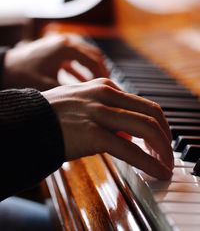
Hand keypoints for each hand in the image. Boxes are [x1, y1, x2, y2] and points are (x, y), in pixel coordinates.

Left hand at [2, 34, 108, 90]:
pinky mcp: (56, 49)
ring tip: (99, 85)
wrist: (4, 66)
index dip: (103, 76)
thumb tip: (90, 100)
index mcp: (66, 48)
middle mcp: (66, 42)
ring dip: (93, 69)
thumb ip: (70, 91)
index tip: (110, 89)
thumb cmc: (22, 74)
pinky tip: (83, 81)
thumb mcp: (47, 85)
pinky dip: (81, 68)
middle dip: (102, 72)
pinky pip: (75, 57)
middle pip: (93, 55)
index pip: (94, 61)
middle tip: (109, 87)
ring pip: (86, 55)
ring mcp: (61, 44)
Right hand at [42, 78, 172, 179]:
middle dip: (165, 136)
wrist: (28, 120)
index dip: (159, 124)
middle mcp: (106, 95)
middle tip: (167, 153)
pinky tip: (155, 171)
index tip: (161, 140)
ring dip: (162, 149)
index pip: (145, 104)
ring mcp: (100, 113)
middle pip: (151, 114)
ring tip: (164, 164)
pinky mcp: (93, 133)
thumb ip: (108, 112)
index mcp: (105, 86)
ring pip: (146, 128)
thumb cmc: (55, 114)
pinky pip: (129, 150)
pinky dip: (148, 162)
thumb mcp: (84, 102)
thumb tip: (128, 134)